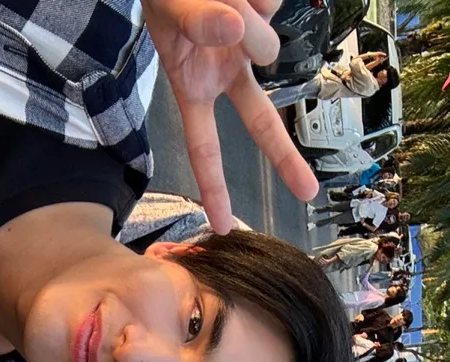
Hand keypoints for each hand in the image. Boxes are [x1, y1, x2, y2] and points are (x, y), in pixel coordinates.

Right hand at [142, 0, 318, 231]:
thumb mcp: (170, 8)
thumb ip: (197, 22)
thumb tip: (234, 29)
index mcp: (196, 86)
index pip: (203, 146)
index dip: (213, 186)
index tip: (222, 224)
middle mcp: (228, 72)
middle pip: (260, 121)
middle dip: (284, 156)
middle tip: (307, 191)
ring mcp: (251, 44)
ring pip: (267, 45)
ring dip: (247, 21)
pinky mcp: (269, 12)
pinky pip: (273, 5)